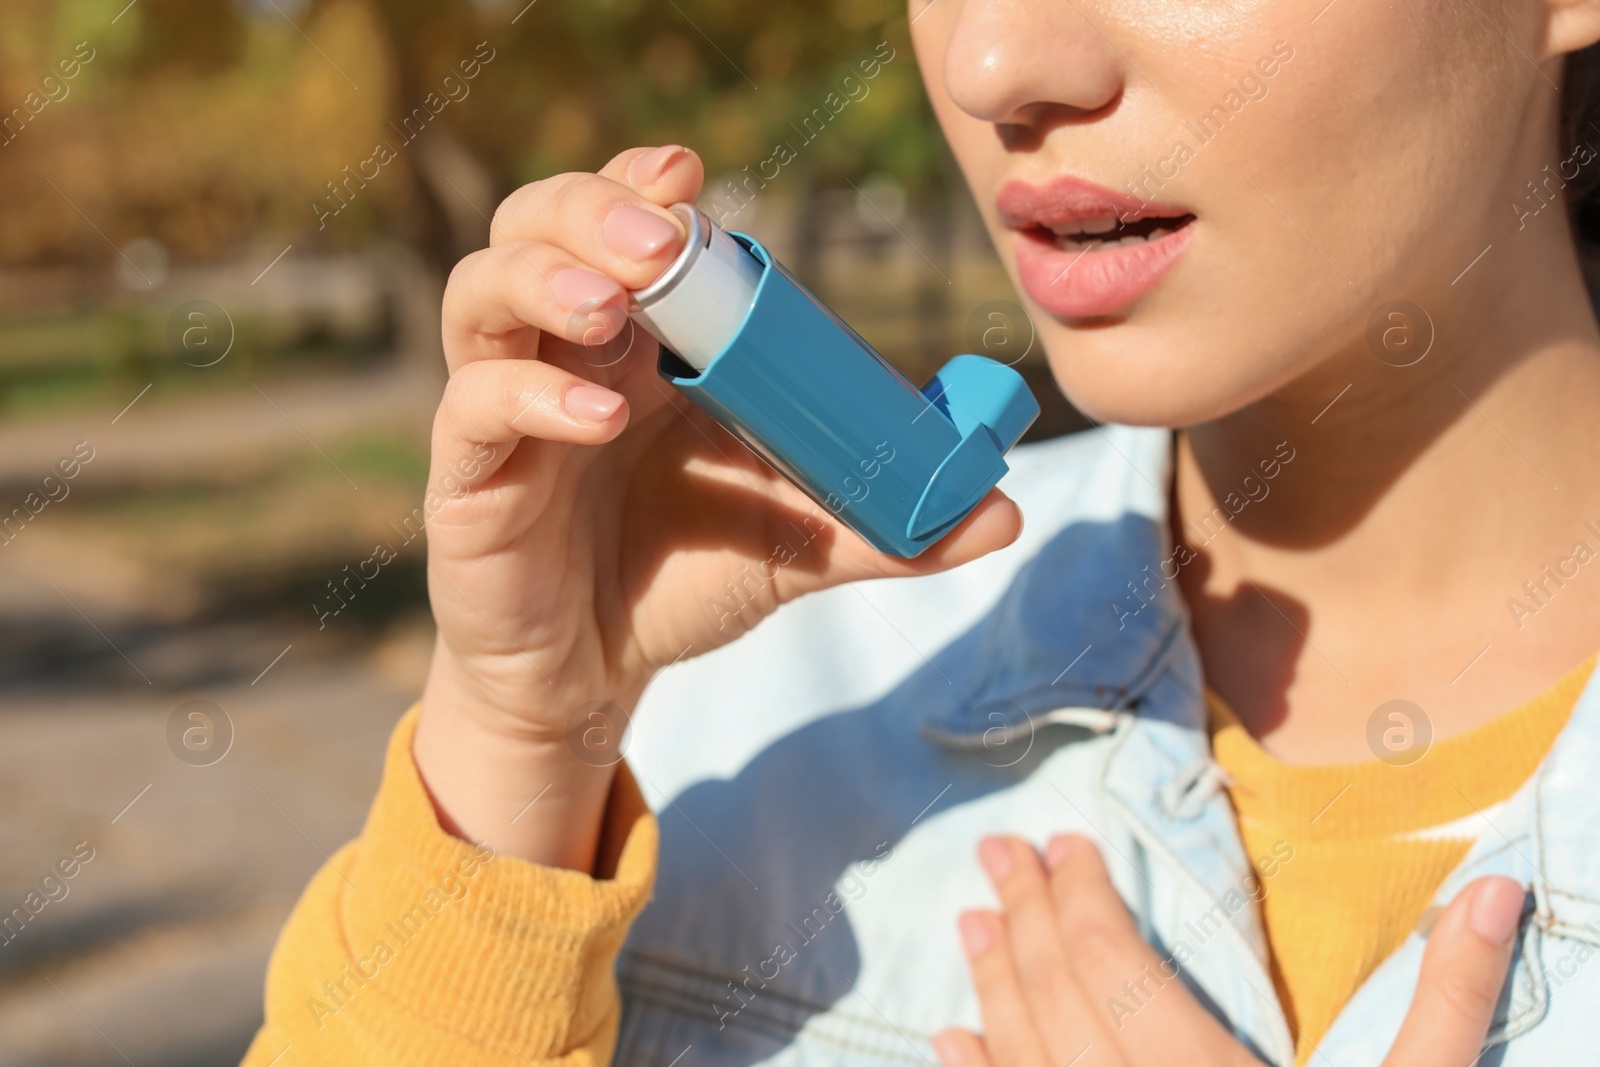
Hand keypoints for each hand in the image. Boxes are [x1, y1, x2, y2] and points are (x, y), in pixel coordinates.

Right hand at [411, 145, 1022, 870]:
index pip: (621, 226)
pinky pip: (476, 407)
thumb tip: (1004, 512)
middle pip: (537, 225)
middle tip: (660, 235)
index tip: (691, 175)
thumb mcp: (795, 546)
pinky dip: (533, 394)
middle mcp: (565, 353)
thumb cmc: (683, 580)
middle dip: (590, 208)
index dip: (643, 187)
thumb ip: (884, 524)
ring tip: (616, 306)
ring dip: (547, 276)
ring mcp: (505, 409)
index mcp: (640, 344)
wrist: (596, 678)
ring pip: (483, 291)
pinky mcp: (471, 479)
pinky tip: (600, 418)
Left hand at [937, 834, 1524, 1066]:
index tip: (1064, 841)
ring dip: (991, 981)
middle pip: (1055, 998)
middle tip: (997, 850)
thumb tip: (1494, 893)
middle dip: (1024, 915)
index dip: (1082, 896)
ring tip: (970, 919)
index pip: (1114, 966)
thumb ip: (1448, 1001)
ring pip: (1021, 1057)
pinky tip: (949, 1036)